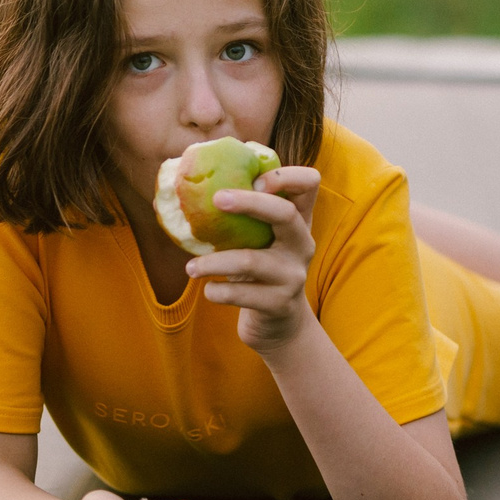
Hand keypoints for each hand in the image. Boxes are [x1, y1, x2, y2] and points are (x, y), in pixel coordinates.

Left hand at [187, 164, 319, 350]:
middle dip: (249, 202)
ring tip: (190, 268)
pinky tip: (209, 290)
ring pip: (251, 260)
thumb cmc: (260, 270)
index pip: (309, 183)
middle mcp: (302, 244)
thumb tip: (190, 179)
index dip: (284, 176)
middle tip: (216, 199)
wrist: (280, 324)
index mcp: (299, 221)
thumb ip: (244, 214)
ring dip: (214, 262)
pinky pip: (241, 294)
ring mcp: (293, 275)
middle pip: (284, 213)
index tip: (253, 179)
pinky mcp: (279, 304)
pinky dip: (217, 291)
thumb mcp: (262, 239)